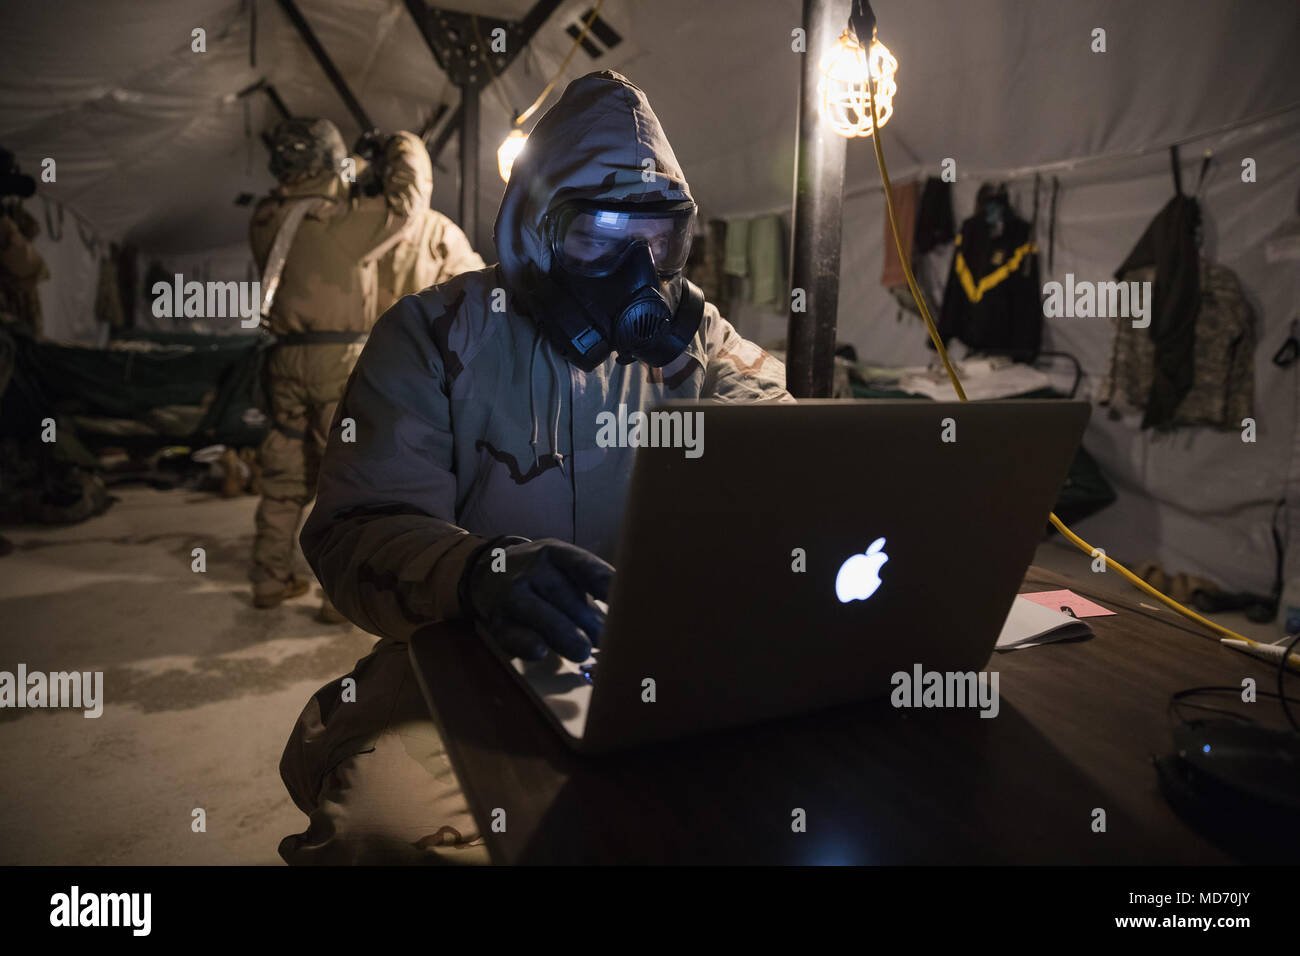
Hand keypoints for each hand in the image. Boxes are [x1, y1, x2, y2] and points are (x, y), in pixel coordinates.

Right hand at [462, 538, 612, 661]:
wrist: (485, 573)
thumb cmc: (542, 577)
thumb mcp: (563, 568)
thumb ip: (592, 587)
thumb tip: (629, 614)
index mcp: (554, 553)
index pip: (583, 566)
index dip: (605, 584)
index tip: (627, 602)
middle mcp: (531, 570)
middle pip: (563, 594)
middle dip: (588, 620)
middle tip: (610, 640)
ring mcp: (511, 595)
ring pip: (539, 613)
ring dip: (562, 633)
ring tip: (583, 651)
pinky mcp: (498, 622)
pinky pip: (512, 634)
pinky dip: (526, 643)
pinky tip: (540, 652)